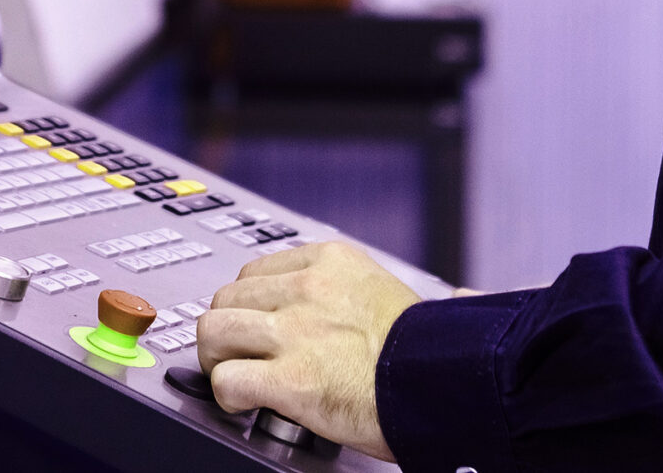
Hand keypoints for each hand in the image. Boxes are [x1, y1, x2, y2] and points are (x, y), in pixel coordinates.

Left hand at [196, 242, 419, 460]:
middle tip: (242, 354)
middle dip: (230, 329)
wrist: (448, 384)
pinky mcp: (291, 379)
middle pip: (228, 296)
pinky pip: (228, 380)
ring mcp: (296, 331)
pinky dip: (230, 395)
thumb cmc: (432, 350)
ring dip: (220, 359)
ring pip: (214, 331)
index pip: (258, 270)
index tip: (261, 325)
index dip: (253, 305)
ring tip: (236, 376)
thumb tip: (433, 297)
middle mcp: (308, 287)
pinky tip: (248, 403)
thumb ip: (372, 292)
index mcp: (332, 260)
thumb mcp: (396, 293)